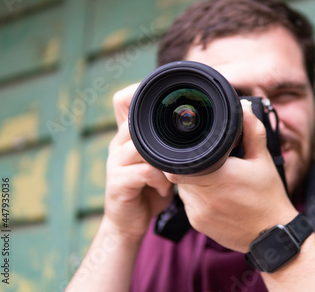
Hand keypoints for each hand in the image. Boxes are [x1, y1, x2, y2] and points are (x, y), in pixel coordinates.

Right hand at [104, 84, 173, 241]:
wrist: (129, 223)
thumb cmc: (149, 189)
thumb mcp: (159, 161)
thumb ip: (167, 143)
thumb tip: (199, 125)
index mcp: (128, 135)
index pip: (124, 99)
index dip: (140, 92)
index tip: (172, 102)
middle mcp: (118, 144)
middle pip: (138, 121)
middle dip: (165, 134)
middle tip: (182, 150)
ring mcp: (114, 162)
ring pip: (143, 146)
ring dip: (165, 162)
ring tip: (173, 175)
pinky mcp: (117, 183)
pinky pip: (144, 171)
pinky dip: (160, 180)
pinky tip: (164, 189)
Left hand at [167, 101, 297, 252]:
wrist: (272, 235)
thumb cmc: (268, 197)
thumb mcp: (263, 160)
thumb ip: (252, 131)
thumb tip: (244, 107)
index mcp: (216, 177)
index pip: (179, 162)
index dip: (182, 153)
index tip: (194, 147)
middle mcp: (201, 197)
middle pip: (180, 172)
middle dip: (192, 164)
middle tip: (210, 160)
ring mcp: (197, 213)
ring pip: (183, 188)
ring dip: (194, 180)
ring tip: (215, 178)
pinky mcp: (197, 224)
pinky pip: (190, 204)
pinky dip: (198, 196)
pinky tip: (217, 196)